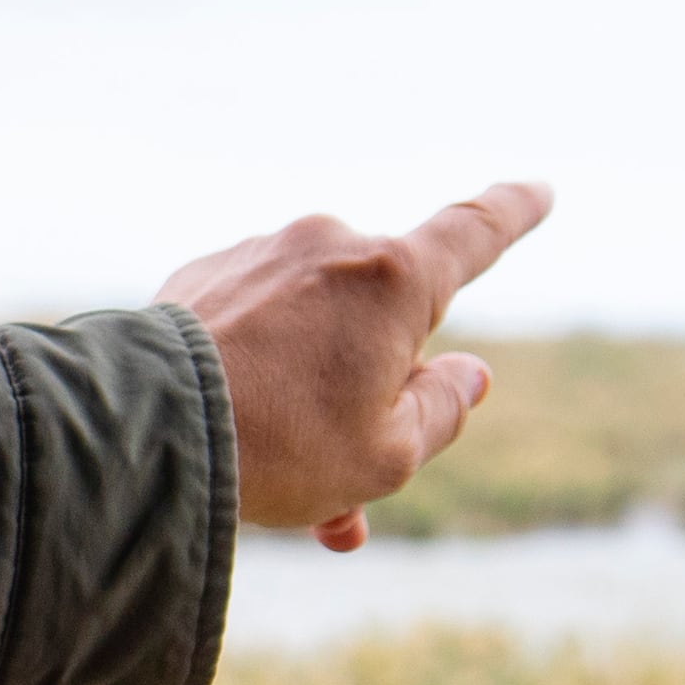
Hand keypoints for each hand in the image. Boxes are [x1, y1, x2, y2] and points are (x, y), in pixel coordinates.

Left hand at [156, 182, 552, 550]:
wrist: (145, 431)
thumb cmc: (282, 448)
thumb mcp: (390, 455)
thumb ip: (443, 407)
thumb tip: (468, 371)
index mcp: (394, 279)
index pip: (474, 232)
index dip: (513, 214)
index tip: (539, 191)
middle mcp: (331, 245)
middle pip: (380, 321)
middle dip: (376, 396)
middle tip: (350, 494)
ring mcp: (262, 255)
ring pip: (314, 333)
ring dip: (314, 400)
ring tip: (286, 488)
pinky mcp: (206, 277)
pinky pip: (259, 326)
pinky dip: (263, 377)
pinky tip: (234, 438)